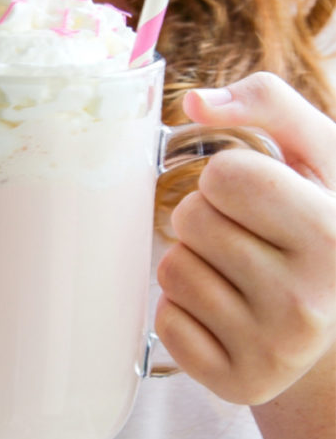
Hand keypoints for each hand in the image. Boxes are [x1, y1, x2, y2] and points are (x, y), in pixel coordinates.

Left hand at [155, 72, 335, 406]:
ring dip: (193, 260)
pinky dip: (184, 309)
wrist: (329, 311)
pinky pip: (167, 320)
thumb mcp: (315, 153)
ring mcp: (273, 350)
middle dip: (205, 218)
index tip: (255, 198)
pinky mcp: (237, 382)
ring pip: (172, 268)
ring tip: (236, 274)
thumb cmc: (312, 220)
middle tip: (244, 238)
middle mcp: (308, 301)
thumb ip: (265, 103)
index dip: (227, 178)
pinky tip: (224, 312)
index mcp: (331, 233)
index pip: (224, 175)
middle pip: (191, 219)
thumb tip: (194, 103)